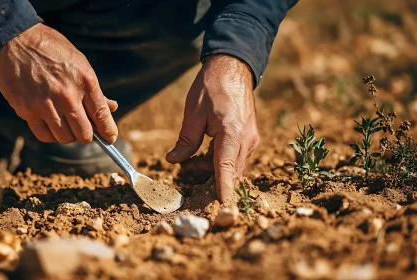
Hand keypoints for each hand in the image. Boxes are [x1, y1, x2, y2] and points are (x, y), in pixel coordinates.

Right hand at [0, 23, 117, 143]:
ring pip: (65, 138)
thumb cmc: (51, 50)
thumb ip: (94, 90)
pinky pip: (45, 136)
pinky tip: (50, 124)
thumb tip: (112, 107)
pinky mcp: (27, 111)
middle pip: (84, 134)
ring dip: (67, 135)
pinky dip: (50, 135)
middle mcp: (67, 96)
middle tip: (82, 128)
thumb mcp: (80, 63)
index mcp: (85, 82)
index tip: (109, 138)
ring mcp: (47, 105)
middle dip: (86, 134)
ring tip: (64, 123)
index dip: (108, 132)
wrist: (15, 40)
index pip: (102, 116)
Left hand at [166, 54, 259, 203]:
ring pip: (232, 167)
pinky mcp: (250, 138)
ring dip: (213, 168)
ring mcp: (251, 140)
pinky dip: (220, 161)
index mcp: (232, 134)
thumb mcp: (193, 113)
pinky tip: (205, 152)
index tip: (222, 206)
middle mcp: (246, 140)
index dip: (223, 189)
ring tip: (191, 157)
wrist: (233, 69)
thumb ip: (186, 141)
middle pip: (230, 172)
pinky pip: (235, 158)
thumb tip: (173, 161)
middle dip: (209, 177)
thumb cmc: (212, 88)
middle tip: (185, 167)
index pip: (227, 169)